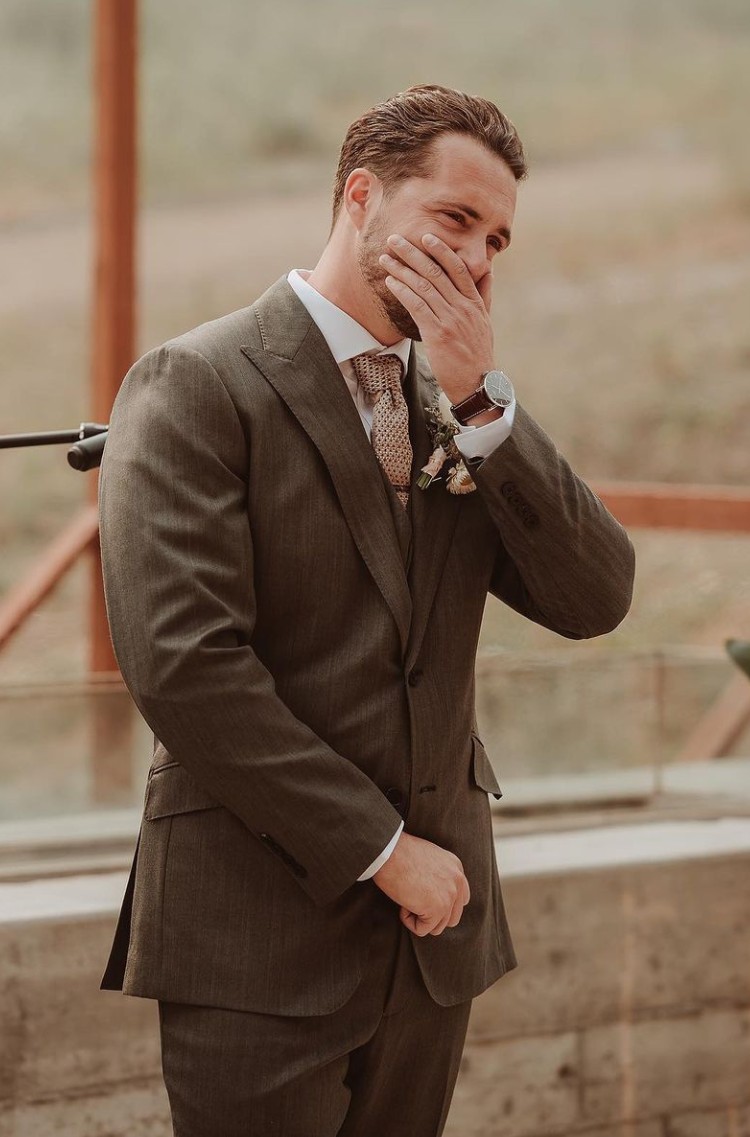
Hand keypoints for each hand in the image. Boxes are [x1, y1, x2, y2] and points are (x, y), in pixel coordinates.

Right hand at [372, 831, 469, 936]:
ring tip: (406, 897)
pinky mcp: (437, 909)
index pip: (460, 899)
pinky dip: (408, 921)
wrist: (389, 850)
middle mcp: (458, 882)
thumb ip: (439, 875)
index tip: (422, 896)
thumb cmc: (399, 852)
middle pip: (451, 918)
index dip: (441, 904)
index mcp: (456, 868)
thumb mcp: (428, 858)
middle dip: (431, 916)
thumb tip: (433, 896)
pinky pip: (422, 930)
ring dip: (418, 918)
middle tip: (412, 898)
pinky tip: (402, 902)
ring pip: (437, 927)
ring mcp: (449, 896)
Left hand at [379, 233, 494, 405]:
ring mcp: (451, 320)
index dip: (441, 250)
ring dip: (402, 270)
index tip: (426, 237)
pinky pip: (417, 306)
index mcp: (474, 303)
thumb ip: (484, 295)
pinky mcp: (438, 334)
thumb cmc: (477, 354)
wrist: (477, 384)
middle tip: (395, 239)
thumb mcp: (485, 321)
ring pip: (424, 287)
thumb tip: (488, 270)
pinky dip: (402, 291)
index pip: (458, 269)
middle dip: (413, 253)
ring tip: (385, 258)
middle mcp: (463, 308)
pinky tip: (390, 282)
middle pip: (436, 273)